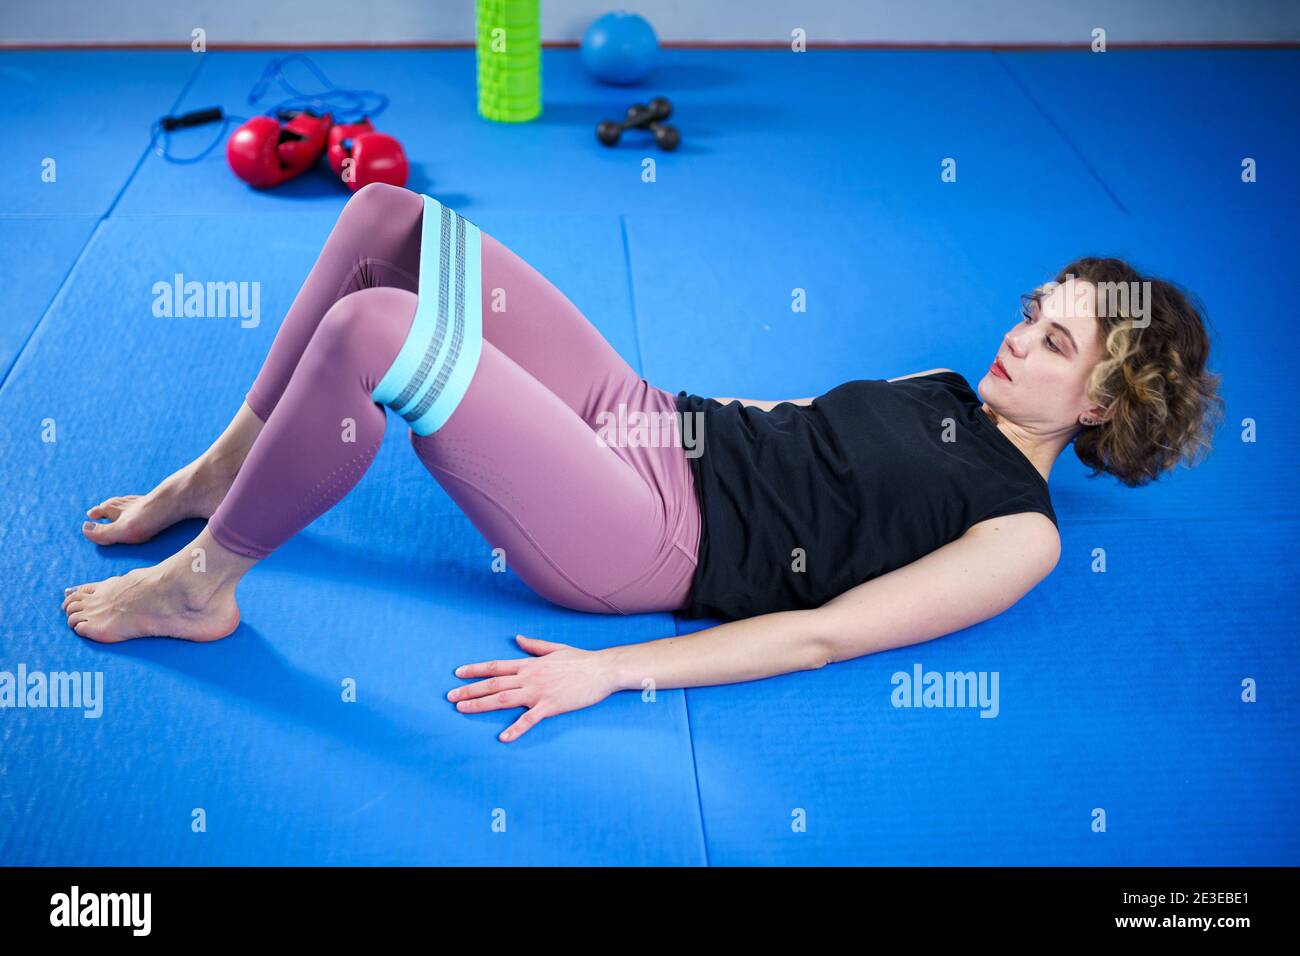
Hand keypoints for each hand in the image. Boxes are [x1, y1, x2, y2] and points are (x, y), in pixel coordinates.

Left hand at [447, 635, 619, 742]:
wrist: (602, 670)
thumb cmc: (581, 660)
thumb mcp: (555, 648)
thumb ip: (534, 646)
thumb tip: (517, 638)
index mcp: (530, 664)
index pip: (496, 666)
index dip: (475, 670)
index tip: (457, 673)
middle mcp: (530, 677)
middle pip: (493, 683)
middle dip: (469, 690)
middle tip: (450, 697)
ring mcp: (539, 692)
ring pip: (503, 699)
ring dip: (481, 704)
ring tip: (462, 709)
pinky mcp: (550, 706)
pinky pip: (529, 719)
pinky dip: (516, 729)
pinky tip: (503, 738)